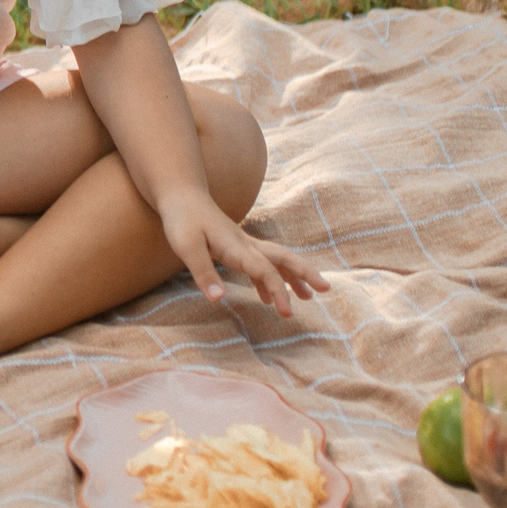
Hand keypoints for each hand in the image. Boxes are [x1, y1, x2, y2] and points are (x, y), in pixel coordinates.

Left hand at [158, 190, 326, 317]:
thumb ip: (203, 273)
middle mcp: (245, 244)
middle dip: (305, 274)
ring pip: (276, 259)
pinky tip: (265, 297)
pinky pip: (260, 263)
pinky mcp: (235, 245)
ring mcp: (243, 243)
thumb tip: (218, 299)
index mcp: (236, 246)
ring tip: (308, 297)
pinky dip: (268, 279)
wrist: (180, 195)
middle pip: (283, 258)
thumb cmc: (182, 221)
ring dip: (293, 277)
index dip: (278, 291)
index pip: (265, 270)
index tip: (288, 312)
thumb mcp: (186, 248)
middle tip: (325, 290)